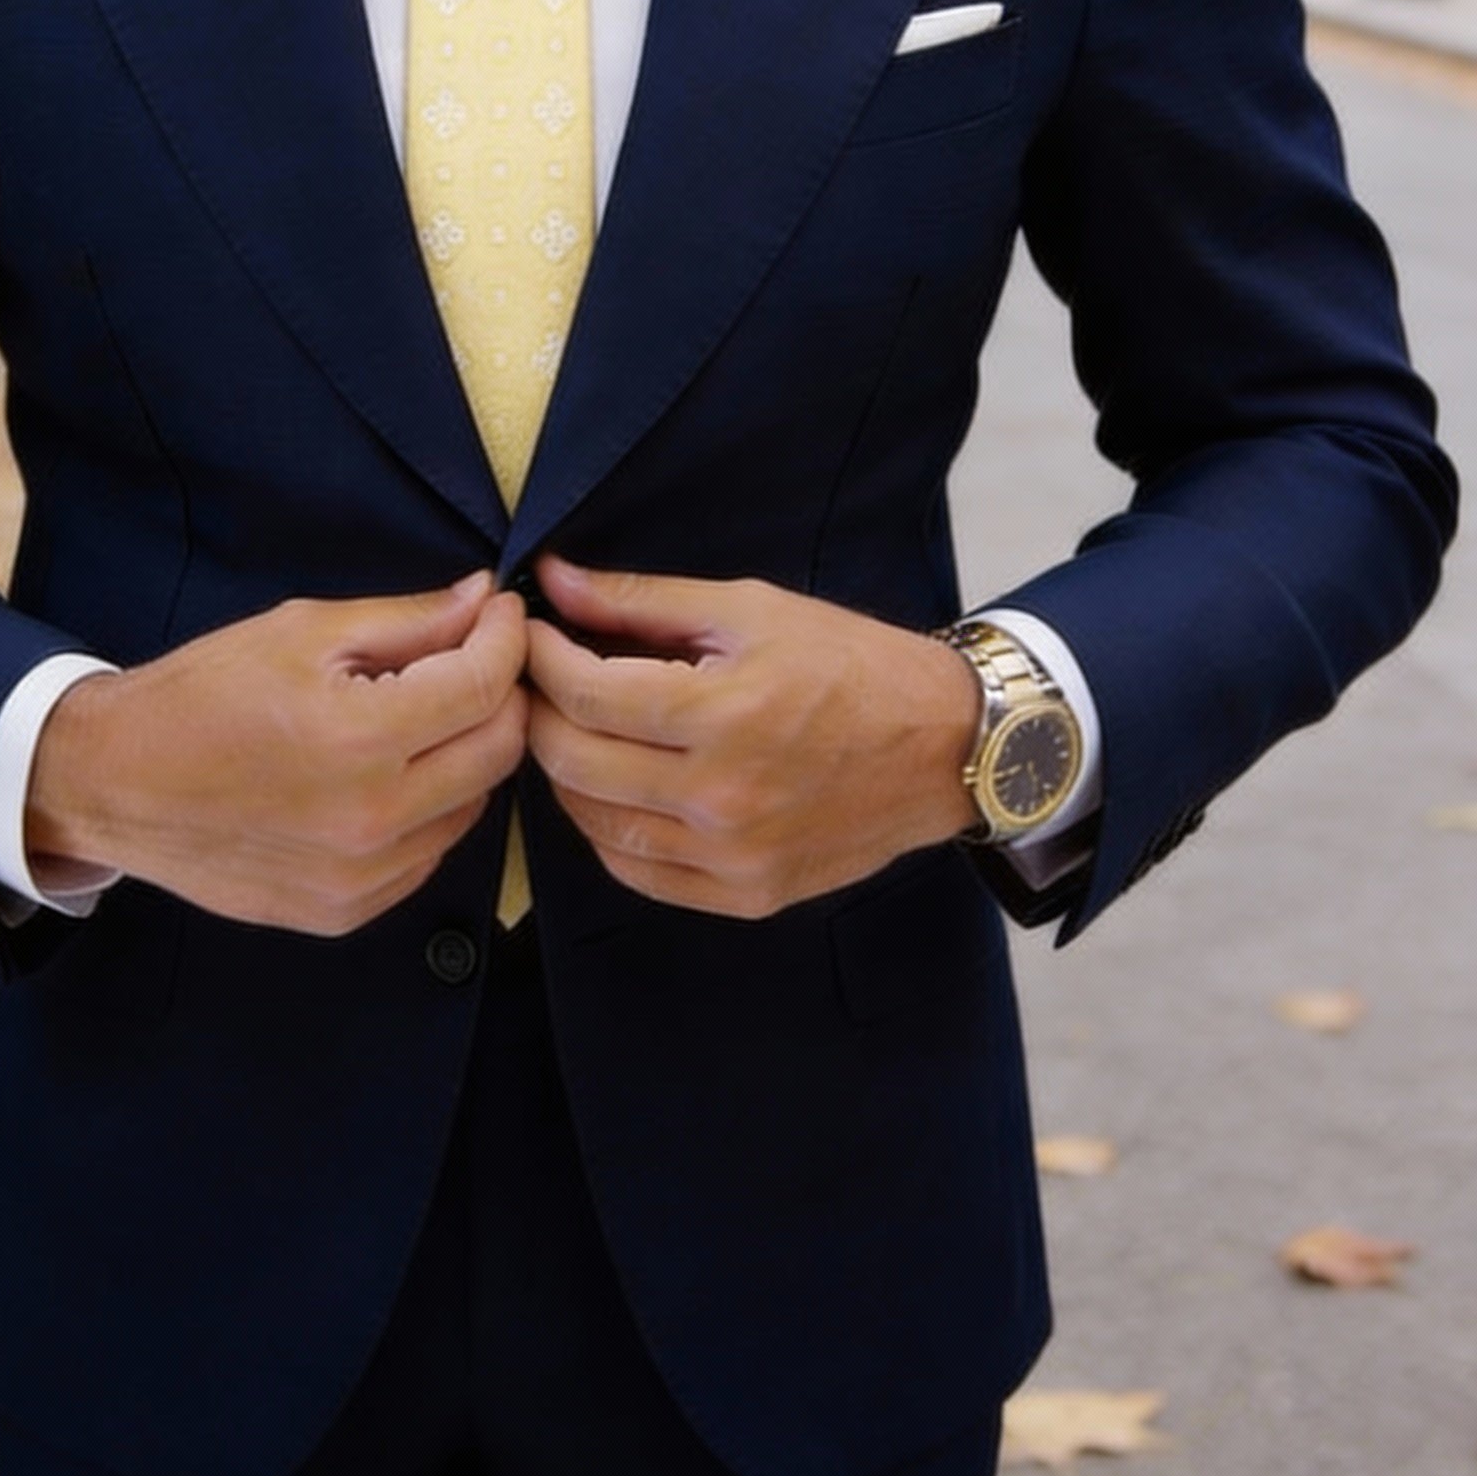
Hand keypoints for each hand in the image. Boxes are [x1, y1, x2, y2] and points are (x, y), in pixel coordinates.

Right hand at [25, 572, 529, 934]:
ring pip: (472, 806)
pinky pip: (429, 853)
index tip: (501, 614)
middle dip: (501, 694)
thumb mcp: (302, 632)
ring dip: (468, 753)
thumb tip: (483, 599)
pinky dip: (430, 808)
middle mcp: (370, 819)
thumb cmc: (202, 695)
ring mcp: (360, 877)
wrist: (115, 783)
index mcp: (358, 738)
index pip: (483, 687)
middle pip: (498, 751)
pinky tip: (389, 774)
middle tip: (476, 658)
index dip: (506, 639)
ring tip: (424, 715)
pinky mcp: (346, 911)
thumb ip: (406, 620)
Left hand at [523, 554, 981, 917]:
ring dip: (565, 772)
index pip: (585, 692)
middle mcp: (722, 797)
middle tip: (538, 678)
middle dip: (538, 711)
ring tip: (573, 728)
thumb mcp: (750, 609)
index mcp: (724, 713)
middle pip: (574, 761)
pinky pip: (637, 872)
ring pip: (594, 824)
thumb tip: (554, 580)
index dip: (540, 656)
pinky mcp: (746, 895)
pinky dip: (606, 830)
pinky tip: (612, 788)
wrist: (946, 747)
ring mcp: (732, 857)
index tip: (530, 632)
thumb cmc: (851, 664)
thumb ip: (642, 601)